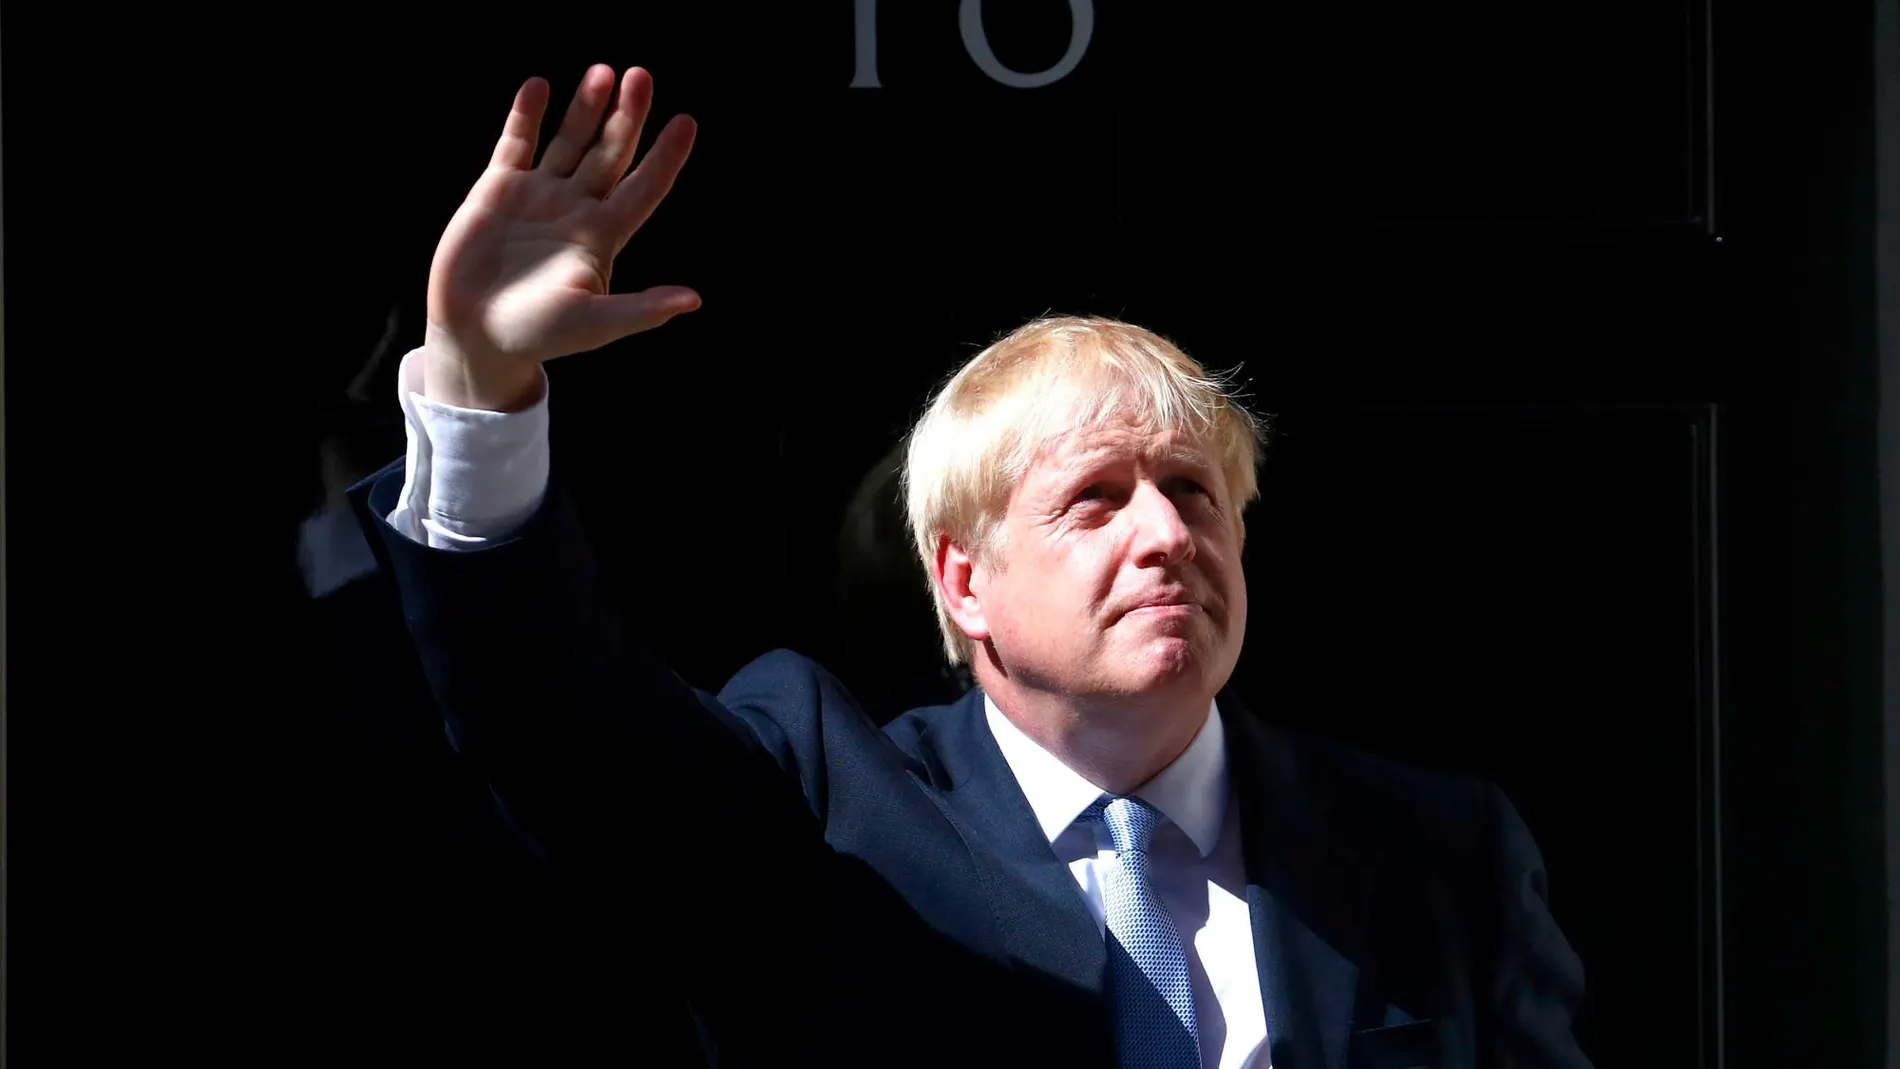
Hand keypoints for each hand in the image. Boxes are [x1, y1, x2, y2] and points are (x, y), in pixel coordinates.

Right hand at [422, 65, 699, 410]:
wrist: (476, 335)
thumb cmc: (538, 336)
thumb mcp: (594, 323)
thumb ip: (640, 309)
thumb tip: (693, 300)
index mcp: (603, 235)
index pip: (645, 187)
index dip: (666, 156)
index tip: (687, 122)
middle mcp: (576, 208)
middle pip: (611, 153)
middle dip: (626, 116)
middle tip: (641, 75)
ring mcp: (538, 196)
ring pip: (570, 141)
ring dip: (586, 107)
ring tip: (602, 72)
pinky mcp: (498, 190)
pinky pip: (516, 143)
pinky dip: (526, 115)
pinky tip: (539, 85)